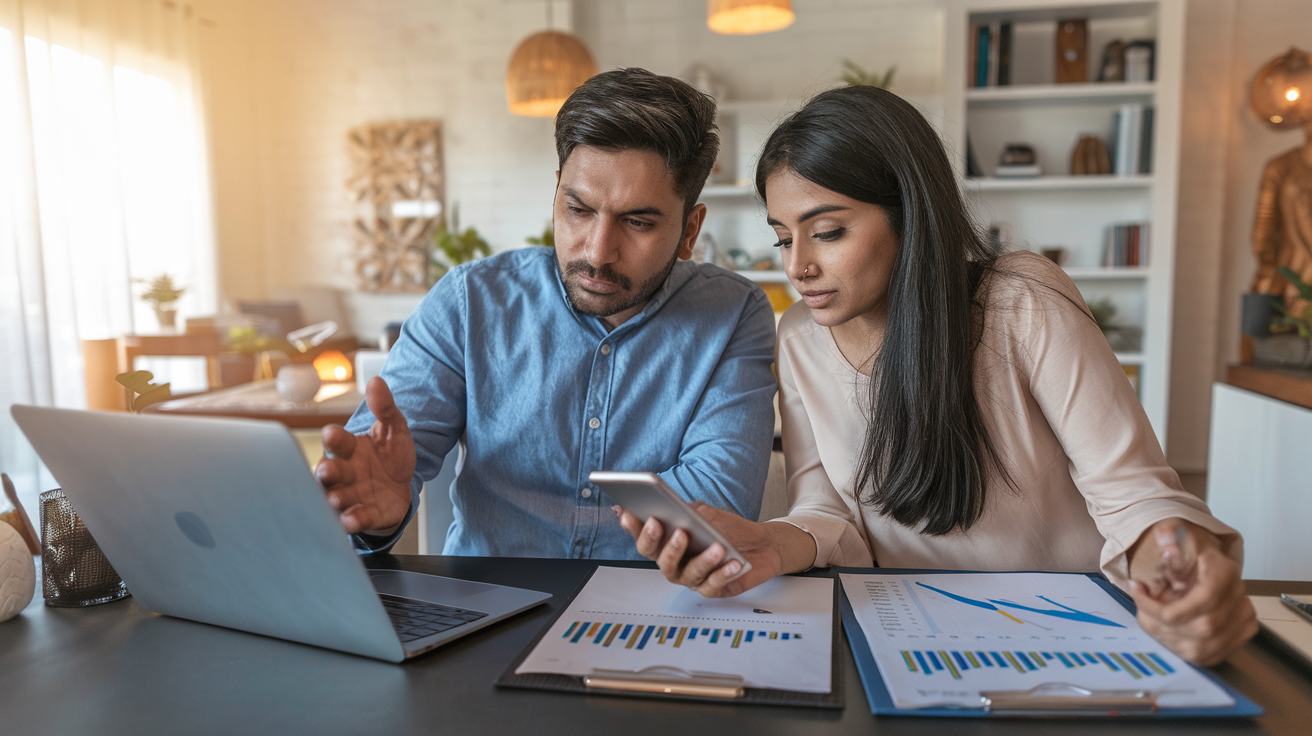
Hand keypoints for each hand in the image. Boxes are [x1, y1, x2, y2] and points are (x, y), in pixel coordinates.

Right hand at [314, 377, 415, 535]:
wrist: (403, 486)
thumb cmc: (390, 456)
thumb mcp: (394, 430)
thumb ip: (385, 408)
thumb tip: (377, 381)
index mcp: (350, 449)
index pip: (338, 442)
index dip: (334, 438)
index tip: (331, 433)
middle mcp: (345, 473)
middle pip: (330, 472)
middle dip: (326, 472)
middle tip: (326, 470)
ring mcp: (352, 496)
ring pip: (336, 498)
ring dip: (334, 499)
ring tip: (335, 499)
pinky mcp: (364, 516)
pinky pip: (353, 519)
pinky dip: (351, 520)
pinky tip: (351, 520)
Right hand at [615, 502, 814, 597]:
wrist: (761, 544)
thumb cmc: (728, 529)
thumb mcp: (707, 514)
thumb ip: (689, 512)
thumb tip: (673, 508)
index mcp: (668, 542)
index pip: (644, 537)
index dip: (633, 527)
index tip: (628, 513)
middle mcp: (675, 562)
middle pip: (657, 558)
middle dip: (657, 542)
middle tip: (665, 526)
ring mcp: (691, 578)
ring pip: (686, 574)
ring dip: (701, 560)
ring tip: (716, 547)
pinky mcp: (712, 589)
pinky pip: (712, 585)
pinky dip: (723, 574)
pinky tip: (733, 563)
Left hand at [1126, 518, 1257, 664]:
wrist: (1205, 565)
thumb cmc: (1187, 551)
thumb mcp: (1175, 533)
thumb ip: (1168, 534)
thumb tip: (1165, 539)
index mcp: (1225, 571)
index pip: (1203, 599)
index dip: (1164, 603)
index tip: (1136, 589)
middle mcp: (1240, 600)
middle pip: (1202, 627)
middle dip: (1163, 622)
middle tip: (1142, 607)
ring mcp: (1241, 623)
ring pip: (1201, 646)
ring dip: (1166, 636)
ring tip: (1151, 617)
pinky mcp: (1236, 640)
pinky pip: (1204, 656)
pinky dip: (1178, 645)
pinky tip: (1165, 628)